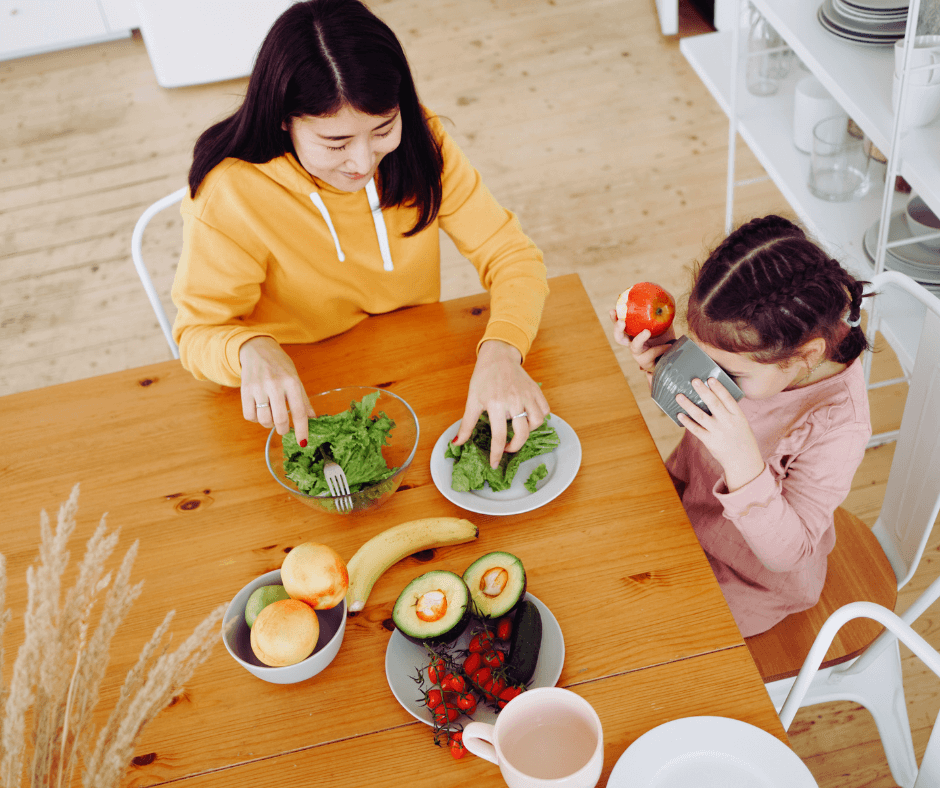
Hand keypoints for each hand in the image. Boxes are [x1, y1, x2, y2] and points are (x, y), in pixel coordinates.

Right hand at [238, 337, 315, 444]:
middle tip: (285, 428)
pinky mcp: (245, 390)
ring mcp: (258, 388)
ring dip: (269, 425)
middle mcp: (275, 385)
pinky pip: (249, 415)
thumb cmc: (279, 365)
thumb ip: (303, 400)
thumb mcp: (295, 378)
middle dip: (284, 429)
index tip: (303, 442)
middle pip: (280, 419)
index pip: (299, 411)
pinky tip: (260, 412)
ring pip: (264, 420)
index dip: (302, 430)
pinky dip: (256, 419)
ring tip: (272, 417)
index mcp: (291, 382)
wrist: (257, 349)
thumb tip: (313, 419)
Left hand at [454, 340, 549, 467]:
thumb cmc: (483, 377)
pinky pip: (544, 410)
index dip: (496, 454)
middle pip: (521, 434)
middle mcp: (514, 401)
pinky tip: (528, 418)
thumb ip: (466, 424)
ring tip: (518, 430)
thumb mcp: (472, 400)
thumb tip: (457, 442)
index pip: (499, 436)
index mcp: (495, 404)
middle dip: (514, 447)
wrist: (498, 356)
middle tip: (507, 448)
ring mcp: (527, 395)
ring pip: (536, 423)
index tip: (494, 463)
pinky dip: (539, 418)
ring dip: (528, 431)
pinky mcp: (536, 391)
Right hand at [608, 309, 674, 387]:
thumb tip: (660, 290)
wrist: (674, 353)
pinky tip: (669, 345)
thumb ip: (661, 307)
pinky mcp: (646, 362)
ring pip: (634, 347)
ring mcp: (638, 354)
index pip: (620, 324)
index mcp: (633, 332)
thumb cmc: (665, 335)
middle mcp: (632, 343)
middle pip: (619, 338)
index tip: (613, 310)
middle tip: (622, 322)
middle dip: (617, 329)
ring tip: (647, 331)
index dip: (614, 318)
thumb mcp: (664, 320)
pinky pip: (652, 353)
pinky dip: (661, 348)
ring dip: (639, 339)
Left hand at [675, 377, 763, 491]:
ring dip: (688, 405)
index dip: (718, 387)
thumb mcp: (741, 422)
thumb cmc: (741, 438)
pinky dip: (687, 422)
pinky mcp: (709, 441)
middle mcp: (728, 422)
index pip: (727, 398)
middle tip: (693, 381)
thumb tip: (712, 395)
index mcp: (738, 416)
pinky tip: (679, 414)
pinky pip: (695, 429)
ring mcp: (718, 432)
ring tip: (679, 396)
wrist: (743, 461)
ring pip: (700, 415)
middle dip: (703, 391)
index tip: (710, 378)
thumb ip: (729, 411)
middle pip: (713, 403)